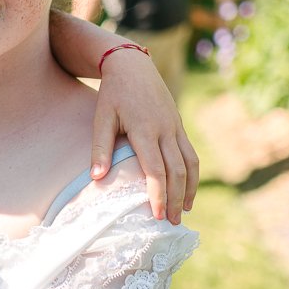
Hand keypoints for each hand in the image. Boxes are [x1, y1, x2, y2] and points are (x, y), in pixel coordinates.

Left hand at [91, 50, 198, 223]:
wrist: (133, 65)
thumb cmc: (113, 93)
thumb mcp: (102, 117)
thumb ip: (100, 147)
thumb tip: (96, 177)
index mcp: (144, 129)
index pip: (156, 170)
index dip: (158, 194)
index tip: (157, 215)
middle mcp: (165, 129)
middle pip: (177, 171)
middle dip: (175, 199)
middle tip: (171, 222)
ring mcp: (175, 126)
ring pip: (189, 163)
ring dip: (189, 189)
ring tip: (184, 211)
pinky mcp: (179, 124)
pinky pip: (190, 153)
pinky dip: (192, 173)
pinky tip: (187, 188)